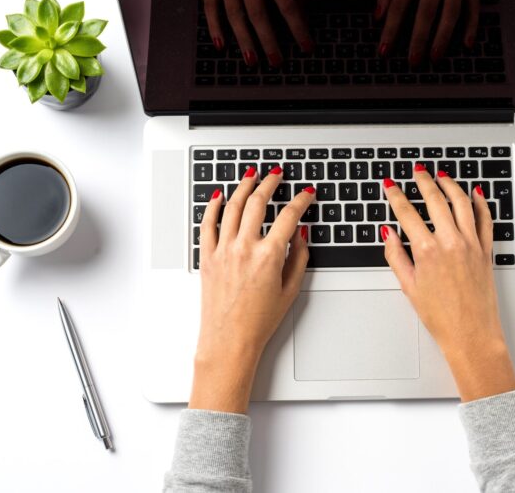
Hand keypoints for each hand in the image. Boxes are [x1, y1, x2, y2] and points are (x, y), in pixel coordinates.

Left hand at [190, 166, 314, 412]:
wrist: (229, 340)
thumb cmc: (258, 322)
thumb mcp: (290, 290)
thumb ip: (298, 258)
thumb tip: (301, 235)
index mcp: (268, 256)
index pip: (289, 216)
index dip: (301, 200)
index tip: (307, 194)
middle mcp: (244, 248)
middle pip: (258, 202)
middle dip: (270, 183)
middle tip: (277, 174)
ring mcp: (223, 250)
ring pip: (232, 206)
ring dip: (243, 186)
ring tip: (251, 175)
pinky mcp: (207, 256)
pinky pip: (208, 224)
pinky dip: (213, 206)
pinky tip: (220, 196)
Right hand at [204, 0, 313, 66]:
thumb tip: (303, 5)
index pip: (287, 4)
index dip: (298, 27)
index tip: (307, 46)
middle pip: (258, 13)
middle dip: (268, 41)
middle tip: (277, 62)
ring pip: (233, 13)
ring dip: (243, 40)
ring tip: (253, 60)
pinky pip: (210, 5)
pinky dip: (214, 26)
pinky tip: (221, 45)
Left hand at [375, 0, 479, 63]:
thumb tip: (378, 16)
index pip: (400, 4)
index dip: (391, 28)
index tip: (384, 50)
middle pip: (427, 10)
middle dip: (419, 38)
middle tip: (413, 61)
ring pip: (452, 10)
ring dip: (444, 37)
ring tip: (435, 58)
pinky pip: (475, 6)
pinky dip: (472, 26)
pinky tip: (467, 45)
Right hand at [380, 165, 514, 400]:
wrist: (471, 334)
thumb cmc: (441, 317)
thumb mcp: (408, 287)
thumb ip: (396, 256)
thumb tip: (388, 234)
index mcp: (427, 251)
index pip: (407, 213)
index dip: (395, 196)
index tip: (390, 186)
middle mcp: (451, 242)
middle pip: (435, 200)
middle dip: (423, 181)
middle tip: (417, 171)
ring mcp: (471, 244)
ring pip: (461, 203)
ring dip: (450, 184)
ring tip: (441, 175)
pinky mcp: (486, 250)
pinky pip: (485, 219)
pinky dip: (480, 203)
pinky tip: (474, 193)